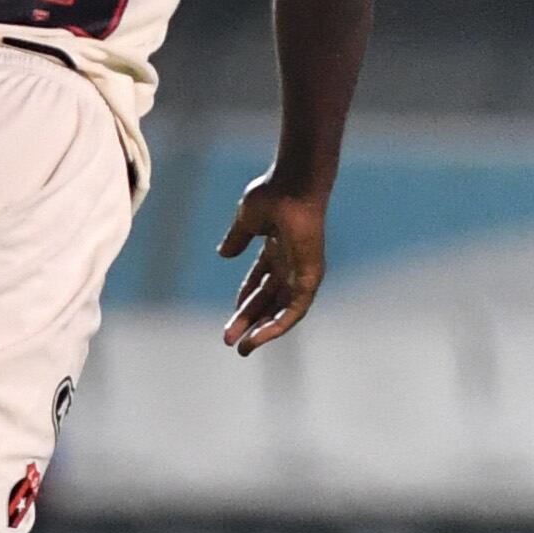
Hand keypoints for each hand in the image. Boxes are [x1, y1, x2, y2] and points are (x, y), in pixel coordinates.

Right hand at [216, 175, 326, 354]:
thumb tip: (223, 254)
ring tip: (243, 347)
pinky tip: (261, 337)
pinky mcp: (310, 276)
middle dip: (250, 321)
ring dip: (262, 329)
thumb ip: (237, 238)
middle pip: (269, 300)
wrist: (293, 185)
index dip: (245, 301)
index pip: (261, 283)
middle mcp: (291, 263)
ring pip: (282, 310)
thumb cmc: (274, 193)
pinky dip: (279, 324)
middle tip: (231, 341)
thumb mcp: (247, 220)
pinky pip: (296, 309)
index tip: (230, 318)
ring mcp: (302, 270)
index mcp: (278, 249)